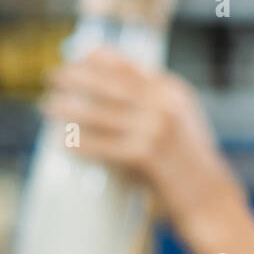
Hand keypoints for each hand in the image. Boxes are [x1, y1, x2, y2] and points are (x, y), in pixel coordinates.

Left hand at [44, 49, 243, 239]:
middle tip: (51, 77)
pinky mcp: (146, 156)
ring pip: (100, 113)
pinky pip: (103, 146)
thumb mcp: (176, 118)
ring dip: (69, 108)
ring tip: (46, 106)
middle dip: (75, 77)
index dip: (96, 58)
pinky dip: (80, 143)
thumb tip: (107, 87)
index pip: (127, 64)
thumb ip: (150, 100)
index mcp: (171, 90)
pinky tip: (62, 141)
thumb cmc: (184, 161)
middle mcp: (164, 104)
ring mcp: (156, 129)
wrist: (207, 196)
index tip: (75, 56)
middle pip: (109, 84)